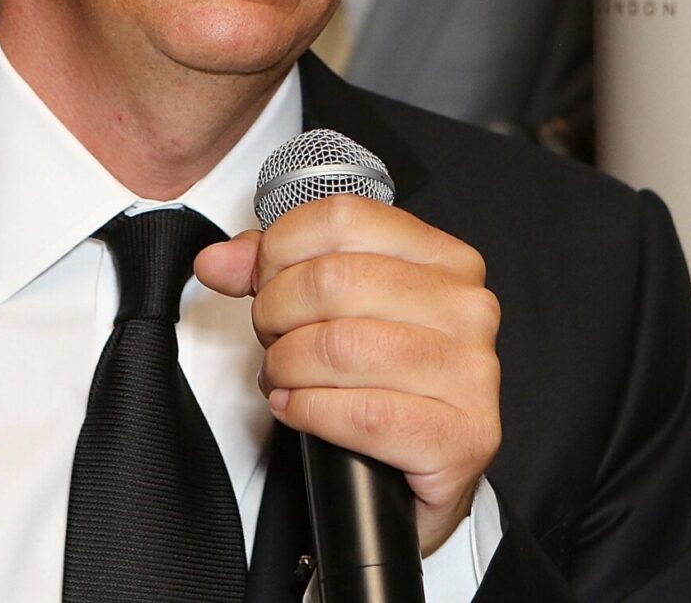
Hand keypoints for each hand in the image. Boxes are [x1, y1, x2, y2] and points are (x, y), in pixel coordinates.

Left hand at [194, 195, 501, 555]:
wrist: (426, 473)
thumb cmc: (385, 383)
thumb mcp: (335, 311)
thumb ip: (277, 272)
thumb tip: (219, 260)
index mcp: (443, 260)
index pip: (344, 218)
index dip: (281, 249)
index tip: (264, 280)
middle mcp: (466, 307)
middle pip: (332, 280)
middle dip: (277, 314)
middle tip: (274, 340)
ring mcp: (471, 371)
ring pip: (339, 346)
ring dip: (288, 368)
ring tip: (285, 379)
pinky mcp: (462, 435)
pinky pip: (363, 414)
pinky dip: (311, 412)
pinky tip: (300, 411)